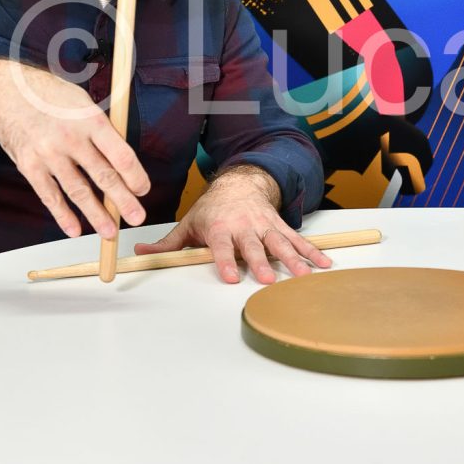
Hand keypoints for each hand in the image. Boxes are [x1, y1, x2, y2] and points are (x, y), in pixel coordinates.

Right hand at [0, 59, 149, 240]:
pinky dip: (62, 215)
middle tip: (137, 218)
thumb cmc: (51, 97)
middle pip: (103, 176)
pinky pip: (49, 196)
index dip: (135, 176)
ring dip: (96, 215)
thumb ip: (102, 130)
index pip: (120, 154)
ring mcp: (48, 154)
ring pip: (77, 191)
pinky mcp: (29, 166)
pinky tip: (75, 229)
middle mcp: (71, 138)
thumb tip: (123, 160)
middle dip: (123, 201)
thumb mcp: (83, 103)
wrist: (6, 94)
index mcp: (91, 120)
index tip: (143, 190)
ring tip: (110, 232)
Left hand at [132, 166, 331, 283]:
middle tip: (267, 279)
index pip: (222, 247)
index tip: (229, 277)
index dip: (225, 261)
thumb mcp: (189, 223)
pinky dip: (311, 251)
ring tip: (305, 274)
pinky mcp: (279, 226)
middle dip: (260, 263)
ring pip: (280, 244)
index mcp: (220, 228)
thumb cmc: (212, 208)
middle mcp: (244, 227)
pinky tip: (324, 263)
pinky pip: (297, 239)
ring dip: (293, 259)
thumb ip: (168, 245)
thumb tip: (139, 251)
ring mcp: (265, 226)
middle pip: (254, 247)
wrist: (239, 183)